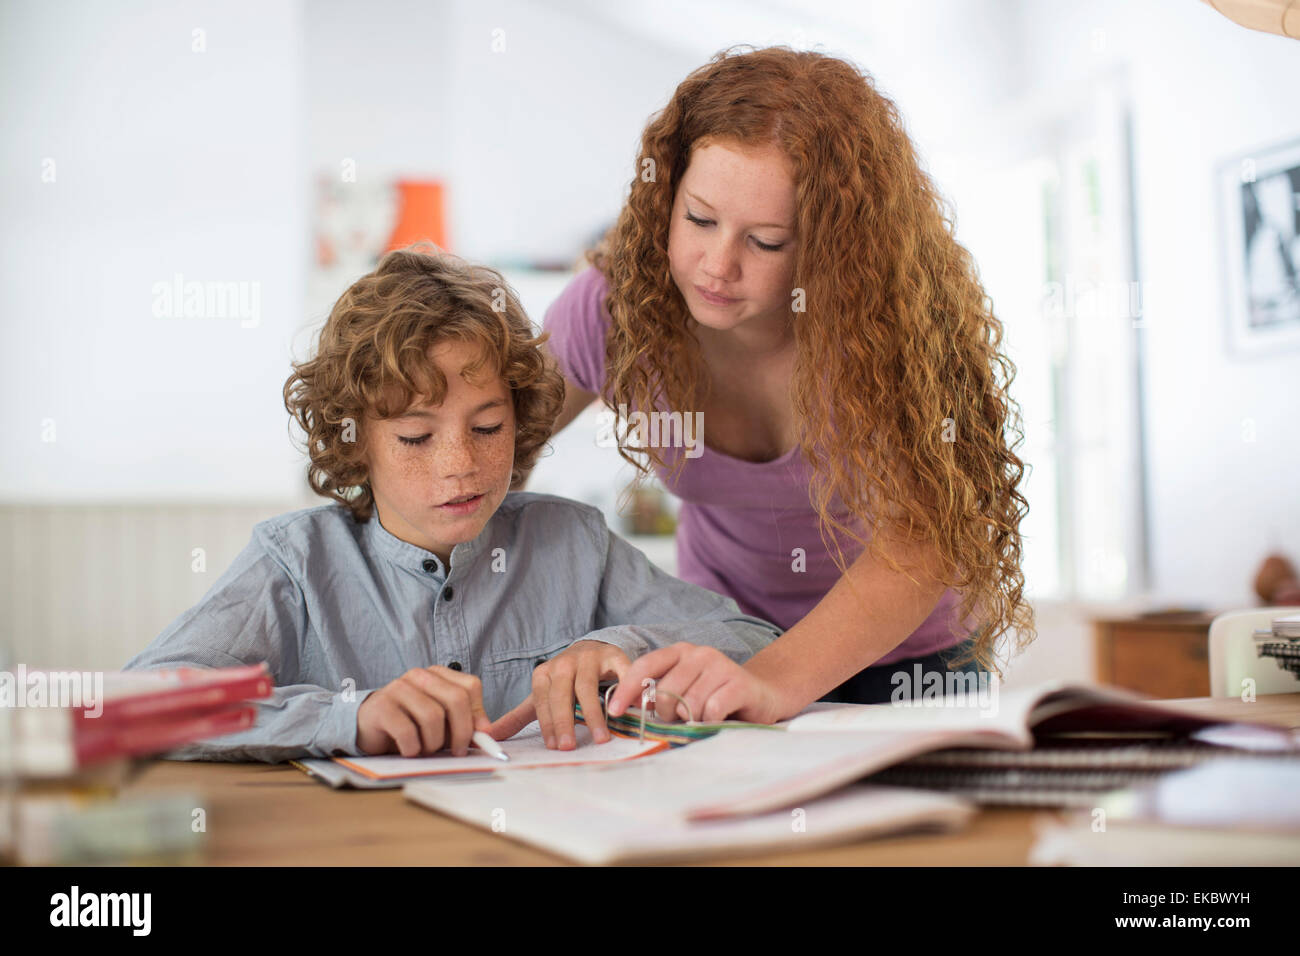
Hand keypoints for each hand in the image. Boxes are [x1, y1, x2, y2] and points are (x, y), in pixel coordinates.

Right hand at [356, 666, 491, 756]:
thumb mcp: (442, 723)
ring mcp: (397, 688)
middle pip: (455, 699)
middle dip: (462, 732)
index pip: (470, 687)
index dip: (478, 714)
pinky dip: (413, 748)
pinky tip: (409, 751)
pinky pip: (407, 732)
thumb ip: (465, 723)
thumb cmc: (411, 726)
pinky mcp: (380, 707)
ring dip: (433, 743)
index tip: (479, 736)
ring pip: (432, 717)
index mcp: (437, 674)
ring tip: (425, 750)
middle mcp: (418, 676)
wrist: (368, 729)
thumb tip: (486, 732)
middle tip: (457, 752)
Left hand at [488, 640, 630, 749]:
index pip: (543, 702)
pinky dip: (624, 690)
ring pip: (588, 687)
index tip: (555, 747)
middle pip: (562, 694)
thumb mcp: (540, 696)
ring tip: (600, 738)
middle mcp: (564, 663)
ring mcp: (589, 658)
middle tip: (569, 747)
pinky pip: (618, 674)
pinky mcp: (612, 656)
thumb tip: (488, 736)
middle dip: (564, 721)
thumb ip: (517, 717)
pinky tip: (625, 708)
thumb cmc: (564, 681)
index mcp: (543, 674)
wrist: (591, 650)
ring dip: (594, 714)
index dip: (548, 725)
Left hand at [606, 642, 785, 725]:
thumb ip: (661, 694)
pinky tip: (719, 718)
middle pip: (666, 691)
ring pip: (688, 703)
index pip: (645, 666)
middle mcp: (699, 653)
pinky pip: (711, 710)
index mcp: (680, 652)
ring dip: (692, 719)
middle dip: (668, 714)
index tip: (615, 712)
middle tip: (682, 719)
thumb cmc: (717, 697)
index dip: (627, 688)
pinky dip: (710, 721)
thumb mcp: (685, 690)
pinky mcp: (738, 683)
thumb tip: (627, 711)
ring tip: (704, 717)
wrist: (764, 695)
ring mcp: (720, 666)